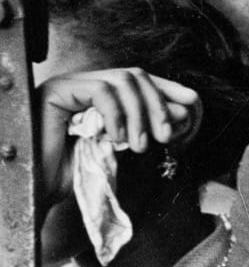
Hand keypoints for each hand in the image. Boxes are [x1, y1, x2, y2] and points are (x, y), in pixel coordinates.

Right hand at [37, 68, 200, 204]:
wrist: (38, 189)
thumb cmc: (75, 172)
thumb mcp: (121, 148)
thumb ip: (148, 127)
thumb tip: (183, 111)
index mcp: (102, 94)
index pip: (142, 80)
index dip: (169, 92)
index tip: (191, 113)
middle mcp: (86, 83)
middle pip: (137, 76)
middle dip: (159, 104)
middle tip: (166, 137)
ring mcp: (70, 84)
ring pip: (123, 79)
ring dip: (141, 112)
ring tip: (140, 145)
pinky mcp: (56, 91)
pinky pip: (100, 90)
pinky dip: (117, 114)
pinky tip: (117, 139)